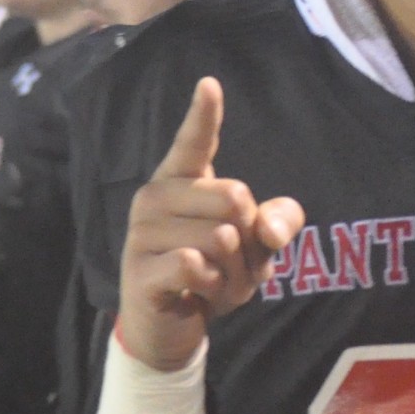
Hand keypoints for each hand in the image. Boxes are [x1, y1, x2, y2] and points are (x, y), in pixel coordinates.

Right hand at [117, 77, 303, 371]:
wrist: (169, 328)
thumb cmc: (210, 274)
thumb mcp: (255, 249)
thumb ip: (275, 225)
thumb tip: (272, 229)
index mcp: (182, 181)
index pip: (194, 142)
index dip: (204, 115)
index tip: (209, 84)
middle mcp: (155, 196)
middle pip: (235, 197)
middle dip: (249, 239)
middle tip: (229, 262)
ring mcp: (142, 232)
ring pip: (221, 236)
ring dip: (234, 271)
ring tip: (213, 281)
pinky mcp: (139, 268)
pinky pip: (196, 264)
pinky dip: (212, 285)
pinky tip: (195, 292)